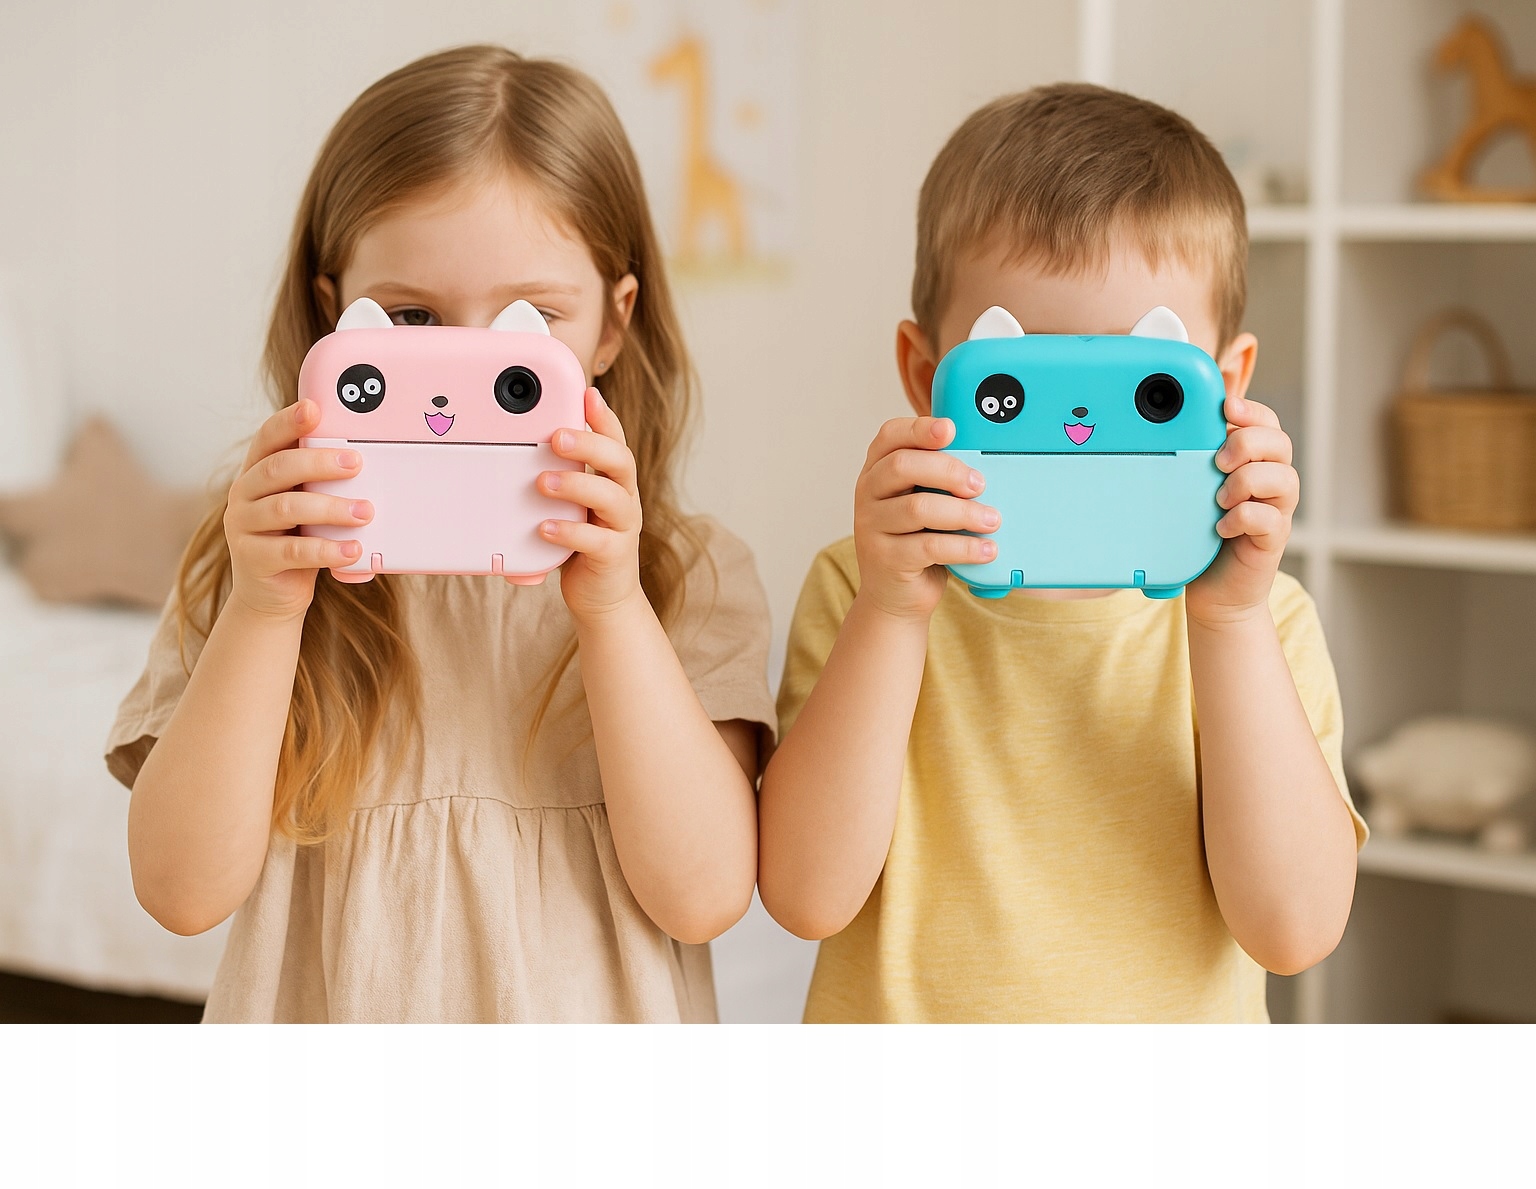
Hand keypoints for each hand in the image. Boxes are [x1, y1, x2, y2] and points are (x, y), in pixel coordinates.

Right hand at [223, 399, 372, 622]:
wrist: (272, 595)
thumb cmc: (298, 540)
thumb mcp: (309, 506)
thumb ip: (323, 484)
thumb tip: (368, 463)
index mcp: (257, 473)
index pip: (268, 438)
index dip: (289, 421)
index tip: (315, 408)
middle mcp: (243, 494)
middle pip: (278, 468)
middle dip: (319, 462)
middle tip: (356, 463)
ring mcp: (243, 527)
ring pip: (286, 508)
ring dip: (331, 507)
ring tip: (365, 512)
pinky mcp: (253, 560)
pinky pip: (292, 551)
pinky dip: (327, 549)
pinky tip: (352, 549)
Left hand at [536, 387, 642, 623]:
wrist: (602, 597)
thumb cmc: (579, 542)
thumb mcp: (568, 504)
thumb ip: (554, 477)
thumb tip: (513, 448)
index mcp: (612, 480)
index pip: (614, 439)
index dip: (604, 416)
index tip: (586, 392)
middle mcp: (623, 498)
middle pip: (620, 460)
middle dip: (590, 444)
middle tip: (557, 436)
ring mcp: (622, 528)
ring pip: (612, 498)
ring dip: (577, 485)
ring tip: (544, 482)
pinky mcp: (613, 557)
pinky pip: (596, 541)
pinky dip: (569, 532)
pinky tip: (545, 528)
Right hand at [851, 416, 998, 621]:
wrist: (896, 595)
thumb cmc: (916, 540)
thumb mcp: (924, 502)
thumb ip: (939, 480)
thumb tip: (986, 464)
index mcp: (876, 470)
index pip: (890, 436)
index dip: (919, 428)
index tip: (950, 429)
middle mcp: (867, 494)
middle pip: (903, 466)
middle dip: (948, 470)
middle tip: (980, 484)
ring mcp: (871, 527)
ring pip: (918, 508)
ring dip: (964, 512)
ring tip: (992, 520)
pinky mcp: (886, 559)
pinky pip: (928, 546)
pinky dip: (964, 547)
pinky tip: (986, 549)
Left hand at [1185, 396, 1298, 626]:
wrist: (1212, 591)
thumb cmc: (1198, 535)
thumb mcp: (1190, 490)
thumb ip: (1189, 462)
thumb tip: (1163, 430)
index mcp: (1254, 462)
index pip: (1266, 423)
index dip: (1251, 411)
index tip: (1226, 406)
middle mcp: (1272, 482)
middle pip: (1280, 443)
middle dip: (1247, 444)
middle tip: (1217, 462)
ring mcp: (1276, 511)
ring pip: (1283, 478)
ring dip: (1247, 481)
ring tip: (1218, 499)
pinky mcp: (1273, 540)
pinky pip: (1270, 519)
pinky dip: (1243, 518)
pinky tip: (1220, 528)